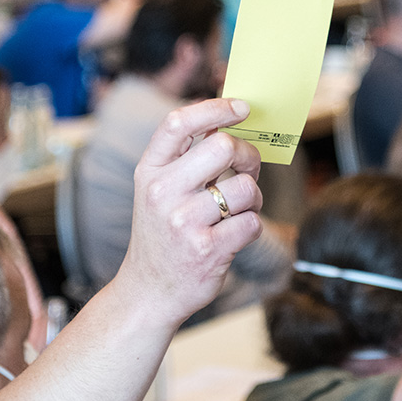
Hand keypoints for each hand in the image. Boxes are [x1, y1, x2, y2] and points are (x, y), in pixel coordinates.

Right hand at [118, 98, 262, 326]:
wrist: (148, 292)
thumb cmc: (161, 234)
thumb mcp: (158, 190)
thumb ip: (185, 157)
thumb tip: (229, 122)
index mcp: (149, 171)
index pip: (179, 123)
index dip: (216, 108)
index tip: (241, 108)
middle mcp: (162, 193)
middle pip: (223, 147)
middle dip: (247, 156)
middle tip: (247, 169)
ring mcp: (184, 223)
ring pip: (245, 187)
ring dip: (253, 197)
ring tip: (240, 208)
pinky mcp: (207, 250)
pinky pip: (252, 221)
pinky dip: (252, 225)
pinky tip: (236, 233)